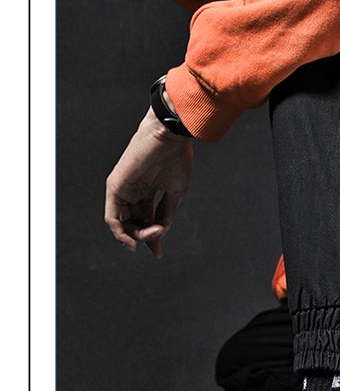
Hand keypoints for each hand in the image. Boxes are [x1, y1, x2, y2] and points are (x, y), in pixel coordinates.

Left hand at [104, 107, 193, 257]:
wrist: (170, 136)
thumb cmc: (176, 158)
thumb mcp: (175, 192)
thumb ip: (166, 212)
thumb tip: (160, 231)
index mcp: (148, 189)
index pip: (145, 220)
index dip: (152, 239)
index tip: (158, 254)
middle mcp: (134, 190)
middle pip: (133, 223)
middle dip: (144, 238)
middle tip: (157, 241)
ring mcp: (123, 188)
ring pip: (123, 223)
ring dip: (137, 235)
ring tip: (152, 235)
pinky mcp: (115, 186)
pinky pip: (112, 217)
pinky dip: (120, 232)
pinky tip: (131, 241)